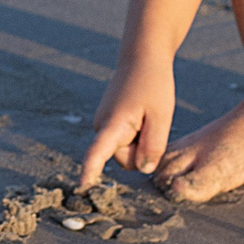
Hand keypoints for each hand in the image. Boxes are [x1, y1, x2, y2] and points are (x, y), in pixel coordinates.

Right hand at [79, 53, 176, 188]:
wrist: (141, 57)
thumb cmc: (153, 84)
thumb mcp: (162, 116)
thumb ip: (153, 146)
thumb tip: (143, 170)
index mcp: (113, 124)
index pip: (98, 152)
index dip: (90, 170)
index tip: (82, 186)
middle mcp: (101, 126)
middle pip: (123, 159)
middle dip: (140, 152)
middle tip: (153, 124)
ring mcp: (103, 124)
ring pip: (124, 151)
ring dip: (139, 142)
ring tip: (147, 116)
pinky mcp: (107, 123)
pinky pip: (123, 141)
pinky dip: (136, 135)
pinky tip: (142, 116)